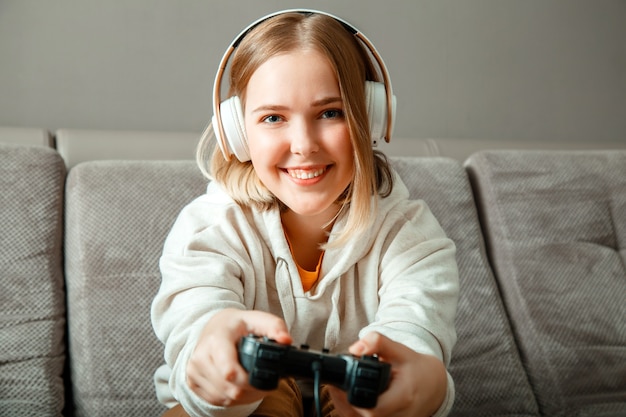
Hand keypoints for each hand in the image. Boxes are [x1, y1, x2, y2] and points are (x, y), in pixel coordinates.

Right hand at [186, 308, 291, 406]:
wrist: (213, 326)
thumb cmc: (236, 325)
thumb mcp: (256, 319)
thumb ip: (274, 327)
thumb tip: (286, 341)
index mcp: (216, 339)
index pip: (227, 369)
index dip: (245, 379)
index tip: (259, 378)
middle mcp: (201, 356)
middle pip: (229, 387)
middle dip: (251, 388)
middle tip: (264, 382)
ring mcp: (194, 370)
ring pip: (224, 397)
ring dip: (243, 396)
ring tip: (253, 383)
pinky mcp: (192, 382)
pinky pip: (216, 400)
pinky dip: (231, 398)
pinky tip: (240, 387)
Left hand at [328, 332, 446, 416]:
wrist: (433, 386)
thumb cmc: (415, 368)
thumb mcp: (399, 350)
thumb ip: (378, 343)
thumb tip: (355, 348)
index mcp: (403, 397)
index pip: (373, 408)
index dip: (352, 399)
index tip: (340, 386)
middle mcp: (400, 415)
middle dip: (345, 402)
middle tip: (335, 385)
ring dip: (347, 408)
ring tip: (341, 390)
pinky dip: (355, 411)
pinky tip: (351, 399)